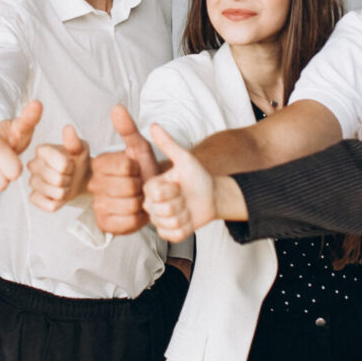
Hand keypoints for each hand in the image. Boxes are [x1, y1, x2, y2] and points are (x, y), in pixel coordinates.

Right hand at [28, 124, 88, 212]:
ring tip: (66, 184)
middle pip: (58, 180)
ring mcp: (32, 182)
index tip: (71, 163)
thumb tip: (68, 129)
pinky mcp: (34, 198)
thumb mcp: (81, 148)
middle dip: (69, 179)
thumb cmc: (78, 160)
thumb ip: (74, 141)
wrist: (79, 176)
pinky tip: (59, 195)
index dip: (71, 166)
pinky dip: (60, 202)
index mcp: (42, 150)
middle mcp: (33, 165)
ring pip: (56, 193)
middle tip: (69, 175)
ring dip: (66, 191)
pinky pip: (50, 205)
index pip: (60, 164)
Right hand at [88, 104, 156, 233]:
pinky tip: (136, 213)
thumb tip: (117, 107)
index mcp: (99, 163)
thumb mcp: (139, 147)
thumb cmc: (144, 171)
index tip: (136, 169)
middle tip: (139, 186)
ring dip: (142, 204)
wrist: (150, 196)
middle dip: (141, 187)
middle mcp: (93, 184)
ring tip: (139, 199)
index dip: (137, 168)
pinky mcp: (104, 224)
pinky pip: (127, 223)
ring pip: (130, 205)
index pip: (124, 166)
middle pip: (128, 187)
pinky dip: (138, 219)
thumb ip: (128, 128)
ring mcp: (97, 205)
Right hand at [143, 123, 219, 241]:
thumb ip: (168, 144)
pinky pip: (174, 235)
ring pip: (169, 224)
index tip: (178, 184)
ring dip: (185, 216)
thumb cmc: (197, 175)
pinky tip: (188, 219)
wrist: (211, 194)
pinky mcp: (169, 234)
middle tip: (184, 196)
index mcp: (150, 188)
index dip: (171, 191)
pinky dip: (186, 228)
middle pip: (161, 211)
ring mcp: (159, 221)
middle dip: (179, 203)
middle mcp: (151, 205)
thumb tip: (153, 125)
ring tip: (187, 207)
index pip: (155, 194)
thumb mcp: (184, 159)